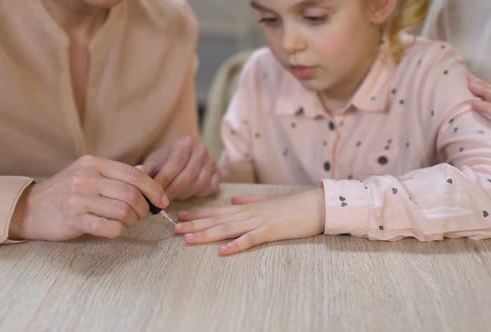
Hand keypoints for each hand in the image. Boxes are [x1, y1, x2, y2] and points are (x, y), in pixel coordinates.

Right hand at [9, 155, 167, 240]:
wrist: (29, 208)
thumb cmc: (65, 192)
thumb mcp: (89, 174)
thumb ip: (116, 174)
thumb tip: (145, 174)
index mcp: (94, 164)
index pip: (134, 174)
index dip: (154, 189)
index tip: (163, 201)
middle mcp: (86, 178)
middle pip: (132, 194)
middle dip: (144, 208)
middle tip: (143, 215)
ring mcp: (78, 198)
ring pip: (123, 211)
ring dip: (132, 221)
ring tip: (128, 222)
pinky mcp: (73, 219)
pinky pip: (108, 227)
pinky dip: (118, 230)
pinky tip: (115, 229)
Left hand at [139, 136, 218, 199]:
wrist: (182, 159)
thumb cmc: (164, 163)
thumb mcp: (153, 163)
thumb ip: (146, 173)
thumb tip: (139, 187)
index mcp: (185, 142)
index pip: (175, 163)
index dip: (163, 180)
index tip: (152, 193)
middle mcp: (202, 150)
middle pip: (188, 176)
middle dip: (173, 191)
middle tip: (160, 202)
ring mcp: (212, 162)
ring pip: (200, 184)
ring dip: (184, 194)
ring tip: (172, 197)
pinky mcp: (218, 175)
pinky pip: (209, 189)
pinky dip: (197, 194)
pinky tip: (186, 194)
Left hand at [174, 188, 325, 254]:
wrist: (316, 204)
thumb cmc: (293, 204)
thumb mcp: (268, 201)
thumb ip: (251, 200)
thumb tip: (236, 200)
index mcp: (247, 207)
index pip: (217, 211)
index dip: (198, 214)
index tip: (180, 217)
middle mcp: (248, 213)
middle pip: (216, 220)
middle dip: (194, 225)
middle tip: (174, 229)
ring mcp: (259, 221)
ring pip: (227, 229)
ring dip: (207, 234)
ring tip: (188, 239)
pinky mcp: (271, 231)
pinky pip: (251, 239)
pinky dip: (236, 245)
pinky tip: (223, 252)